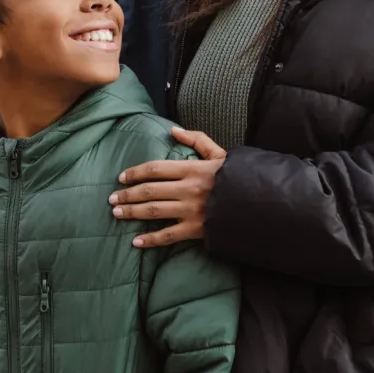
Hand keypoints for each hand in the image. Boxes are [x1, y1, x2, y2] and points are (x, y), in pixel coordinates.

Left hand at [110, 127, 226, 247]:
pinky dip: (150, 240)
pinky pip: (168, 236)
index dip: (135, 172)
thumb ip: (197, 140)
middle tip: (112, 198)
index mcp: (192, 169)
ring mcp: (191, 210)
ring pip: (153, 211)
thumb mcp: (220, 154)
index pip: (155, 169)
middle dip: (127, 194)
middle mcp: (188, 189)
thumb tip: (173, 130)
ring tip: (117, 213)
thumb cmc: (238, 177)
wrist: (261, 202)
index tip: (122, 177)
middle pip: (149, 190)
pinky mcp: (196, 229)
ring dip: (132, 212)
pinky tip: (136, 242)